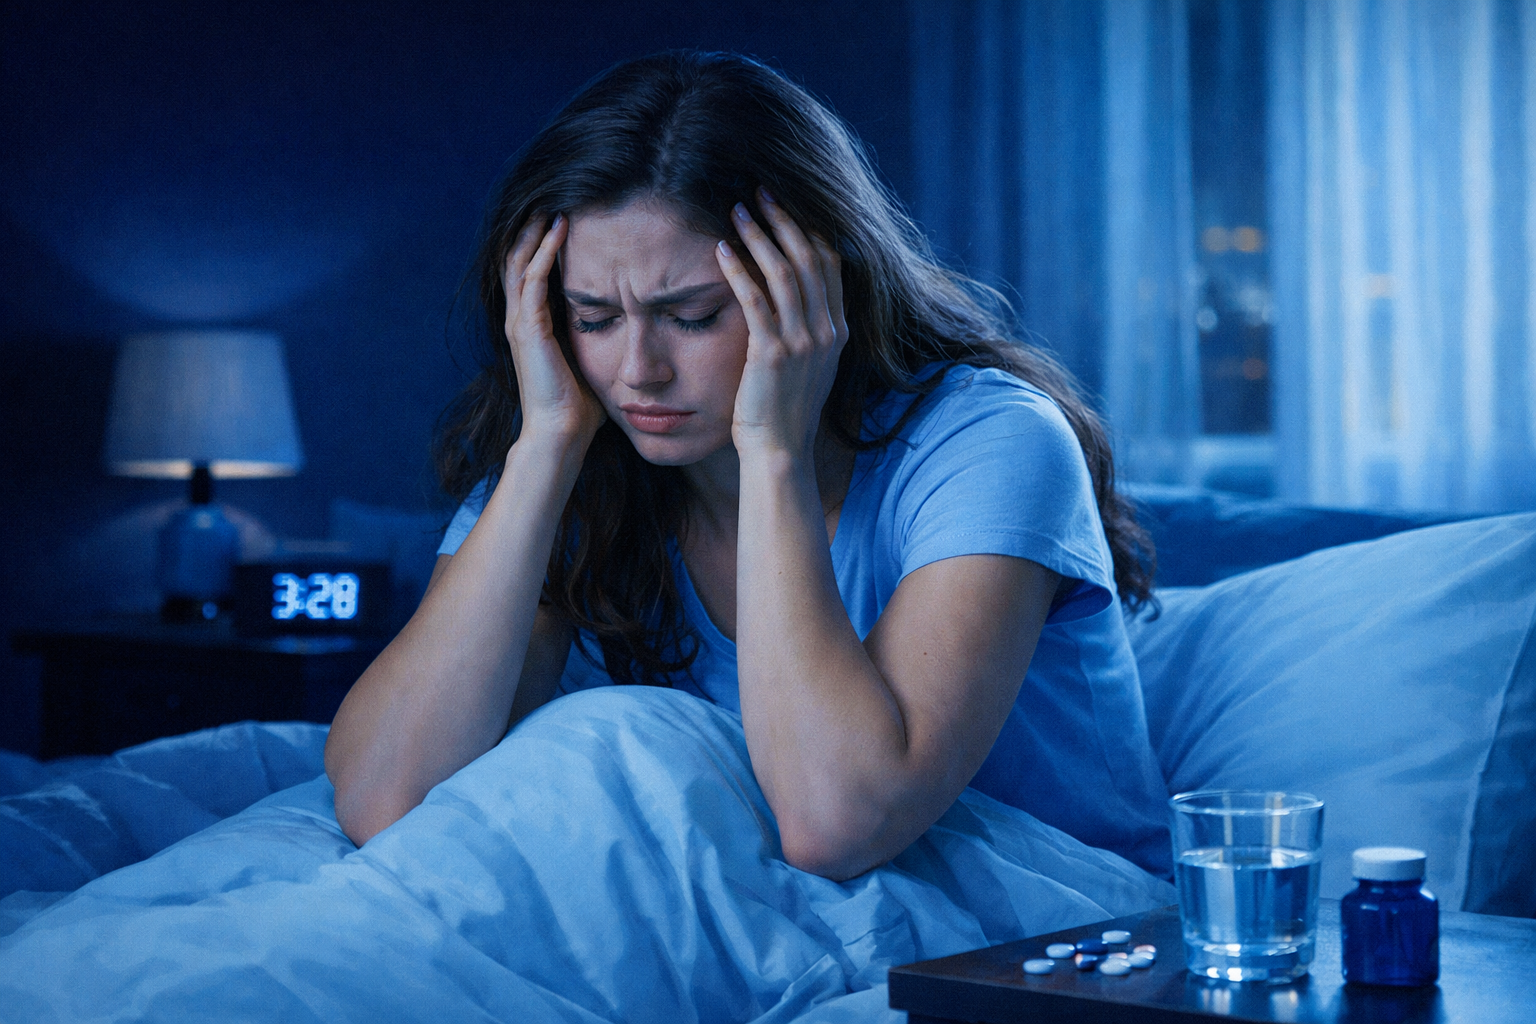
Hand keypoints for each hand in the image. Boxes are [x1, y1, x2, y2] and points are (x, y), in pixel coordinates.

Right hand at [503, 212, 605, 445]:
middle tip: (551, 200)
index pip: (529, 273)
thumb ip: (600, 344)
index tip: (563, 221)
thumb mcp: (591, 364)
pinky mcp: (529, 328)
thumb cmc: (579, 409)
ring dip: (536, 231)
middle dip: (532, 229)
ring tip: (552, 204)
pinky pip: (533, 278)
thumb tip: (629, 336)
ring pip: (519, 261)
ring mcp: (520, 323)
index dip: (540, 246)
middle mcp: (519, 320)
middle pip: (516, 259)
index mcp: (531, 327)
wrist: (561, 434)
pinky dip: (545, 251)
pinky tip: (561, 229)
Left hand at [715, 189, 848, 458]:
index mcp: (838, 330)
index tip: (786, 205)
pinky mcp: (771, 354)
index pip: (831, 264)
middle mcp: (826, 331)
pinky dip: (738, 270)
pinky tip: (721, 249)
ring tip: (737, 210)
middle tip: (760, 191)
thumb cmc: (786, 410)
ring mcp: (802, 342)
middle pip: (810, 258)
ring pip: (785, 273)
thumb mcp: (810, 364)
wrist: (781, 451)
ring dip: (760, 236)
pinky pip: (755, 300)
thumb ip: (810, 328)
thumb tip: (795, 293)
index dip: (808, 228)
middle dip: (784, 220)